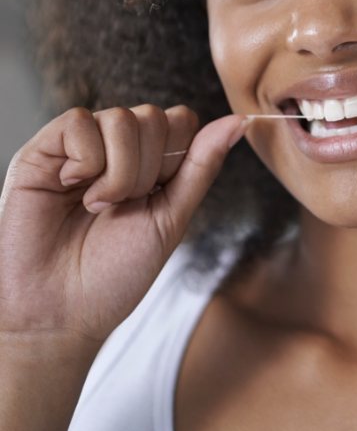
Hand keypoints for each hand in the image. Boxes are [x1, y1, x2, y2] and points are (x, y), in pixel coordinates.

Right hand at [0, 105, 246, 344]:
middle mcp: (115, 147)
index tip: (156, 197)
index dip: (177, 156)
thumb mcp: (172, 217)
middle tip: (122, 207)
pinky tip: (71, 188)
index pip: (180, 120)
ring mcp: (79, 145)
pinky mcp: (42, 149)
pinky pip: (78, 121)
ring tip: (98, 206)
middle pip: (154, 117)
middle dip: (148, 171)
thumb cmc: (116, 273)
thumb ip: (203, 165)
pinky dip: (84, 160)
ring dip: (119, 172)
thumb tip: (240, 122)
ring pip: (121, 118)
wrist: (61, 313)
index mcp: (149, 161)